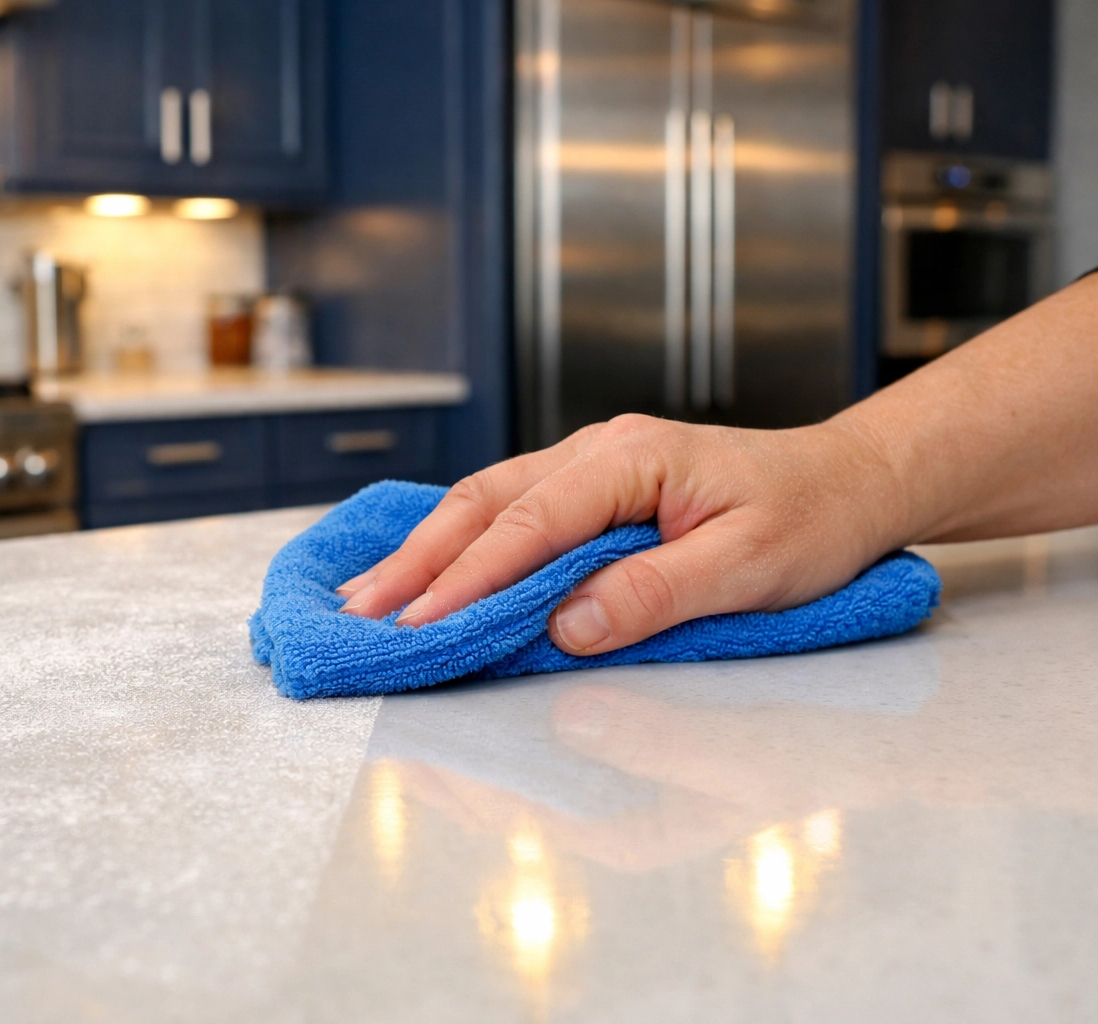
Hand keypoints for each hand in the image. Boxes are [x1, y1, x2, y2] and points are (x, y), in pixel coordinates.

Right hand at [336, 414, 907, 655]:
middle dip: (418, 560)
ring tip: (370, 596)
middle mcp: (598, 450)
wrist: (849, 483)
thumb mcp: (749, 567)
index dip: (470, 578)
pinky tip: (428, 569)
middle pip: (484, 500)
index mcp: (633, 458)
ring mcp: (589, 463)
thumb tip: (565, 627)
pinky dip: (460, 543)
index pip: (530, 523)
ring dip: (426, 550)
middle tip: (361, 612)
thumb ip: (655, 593)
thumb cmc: (811, 520)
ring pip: (485, 500)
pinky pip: (508, 509)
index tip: (421, 625)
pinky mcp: (591, 488)